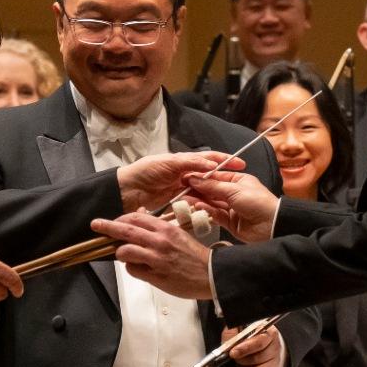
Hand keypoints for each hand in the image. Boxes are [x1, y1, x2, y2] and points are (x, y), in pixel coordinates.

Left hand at [91, 211, 215, 300]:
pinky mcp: (155, 276)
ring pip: (125, 251)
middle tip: (96, 225)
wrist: (212, 274)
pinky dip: (131, 268)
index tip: (114, 221)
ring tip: (125, 255)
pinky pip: (133, 270)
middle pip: (125, 230)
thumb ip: (157, 226)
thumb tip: (140, 213)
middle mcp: (159, 241)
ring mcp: (156, 259)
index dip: (121, 218)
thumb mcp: (178, 234)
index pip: (136, 217)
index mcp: (165, 229)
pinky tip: (139, 268)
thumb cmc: (195, 256)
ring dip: (120, 253)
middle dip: (107, 226)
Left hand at [116, 151, 241, 210]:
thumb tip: (211, 165)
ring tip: (226, 200)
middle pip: (209, 176)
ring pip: (203, 190)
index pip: (209, 158)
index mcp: (183, 161)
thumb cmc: (144, 172)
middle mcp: (184, 173)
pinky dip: (202, 204)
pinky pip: (193, 202)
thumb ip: (190, 163)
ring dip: (213, 194)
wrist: (126, 190)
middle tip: (237, 187)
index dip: (225, 160)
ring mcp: (181, 188)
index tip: (240, 163)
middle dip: (223, 180)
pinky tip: (209, 208)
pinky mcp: (176, 201)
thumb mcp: (168, 163)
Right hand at [181, 170, 277, 242]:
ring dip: (200, 201)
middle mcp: (234, 193)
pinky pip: (215, 214)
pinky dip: (206, 211)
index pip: (216, 177)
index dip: (202, 178)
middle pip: (212, 190)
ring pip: (211, 203)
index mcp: (238, 181)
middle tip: (183, 189)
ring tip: (187, 199)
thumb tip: (195, 179)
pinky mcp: (229, 221)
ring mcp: (231, 208)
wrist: (271, 225)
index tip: (187, 178)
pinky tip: (199, 207)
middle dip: (198, 190)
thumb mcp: (234, 190)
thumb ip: (212, 186)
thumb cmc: (258, 202)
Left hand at [224, 324, 282, 366]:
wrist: (256, 346)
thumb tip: (229, 342)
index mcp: (268, 334)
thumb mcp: (237, 331)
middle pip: (259, 358)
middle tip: (235, 361)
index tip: (233, 353)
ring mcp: (275, 362)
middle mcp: (275, 348)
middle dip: (242, 362)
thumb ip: (232, 334)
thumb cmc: (246, 338)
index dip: (245, 348)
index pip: (259, 342)